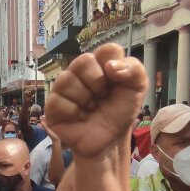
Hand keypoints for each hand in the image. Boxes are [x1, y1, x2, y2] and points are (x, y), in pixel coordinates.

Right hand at [46, 43, 146, 158]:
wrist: (109, 141)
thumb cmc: (119, 113)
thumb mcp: (137, 90)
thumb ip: (134, 70)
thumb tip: (111, 66)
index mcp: (101, 64)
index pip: (107, 50)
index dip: (113, 65)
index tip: (116, 80)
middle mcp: (80, 71)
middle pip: (83, 61)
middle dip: (97, 82)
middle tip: (102, 96)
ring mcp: (63, 88)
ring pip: (66, 79)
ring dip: (85, 99)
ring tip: (91, 108)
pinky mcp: (52, 106)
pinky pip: (57, 100)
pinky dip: (74, 112)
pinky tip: (80, 118)